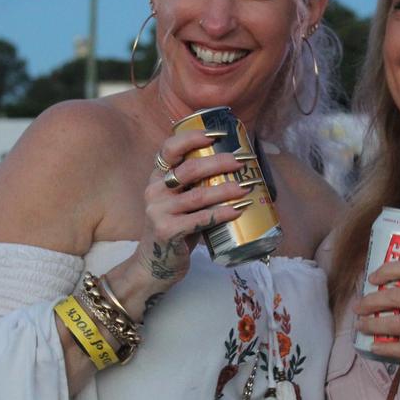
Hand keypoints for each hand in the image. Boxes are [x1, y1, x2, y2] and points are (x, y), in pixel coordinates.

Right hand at [132, 129, 251, 287]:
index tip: (215, 135)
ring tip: (245, 187)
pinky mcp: (168, 231)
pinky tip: (237, 210)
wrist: (153, 265)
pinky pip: (202, 219)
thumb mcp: (179, 202)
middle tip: (240, 162)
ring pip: (199, 195)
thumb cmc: (174, 228)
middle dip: (219, 163)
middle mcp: (154, 191)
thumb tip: (234, 169)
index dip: (191, 138)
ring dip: (226, 190)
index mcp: (157, 178)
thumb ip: (195, 186)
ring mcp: (159, 211)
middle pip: (189, 169)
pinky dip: (223, 213)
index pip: (169, 149)